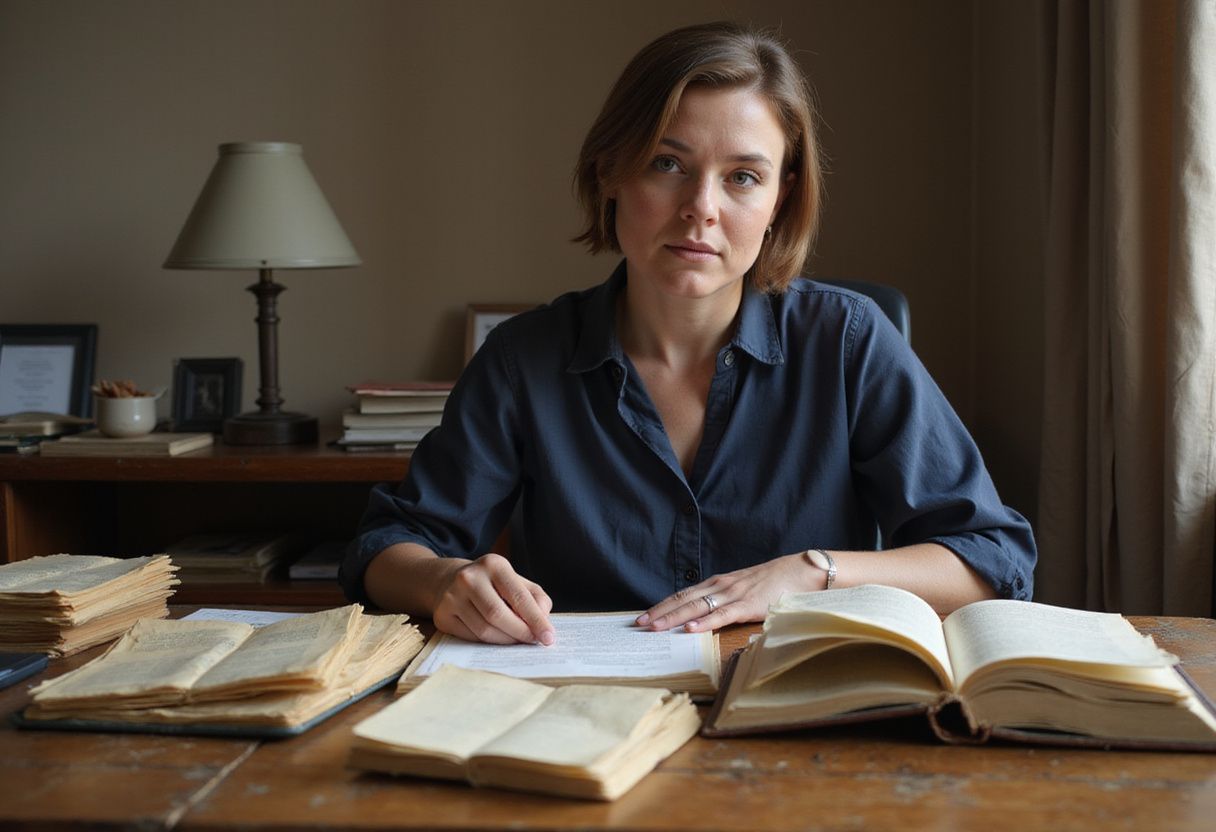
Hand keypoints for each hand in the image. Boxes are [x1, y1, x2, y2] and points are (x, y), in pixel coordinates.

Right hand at [432, 553, 554, 644]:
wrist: (450, 581)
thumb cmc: (493, 584)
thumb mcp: (517, 582)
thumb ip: (536, 599)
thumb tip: (543, 622)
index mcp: (494, 564)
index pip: (518, 597)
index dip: (536, 620)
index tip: (549, 637)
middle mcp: (470, 577)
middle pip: (498, 616)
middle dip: (520, 633)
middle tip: (533, 642)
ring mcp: (452, 597)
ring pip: (484, 630)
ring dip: (506, 640)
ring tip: (516, 640)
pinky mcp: (442, 616)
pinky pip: (471, 638)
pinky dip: (488, 642)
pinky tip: (496, 637)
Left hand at [636, 553, 816, 632]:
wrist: (800, 571)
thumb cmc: (773, 583)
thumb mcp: (743, 590)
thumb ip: (726, 601)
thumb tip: (707, 616)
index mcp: (718, 583)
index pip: (683, 595)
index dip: (663, 605)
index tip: (644, 615)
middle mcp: (721, 586)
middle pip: (683, 600)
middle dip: (659, 612)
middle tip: (638, 624)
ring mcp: (733, 595)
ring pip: (696, 607)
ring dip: (673, 618)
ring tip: (654, 627)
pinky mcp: (748, 605)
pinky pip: (722, 615)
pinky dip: (704, 622)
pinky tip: (690, 629)